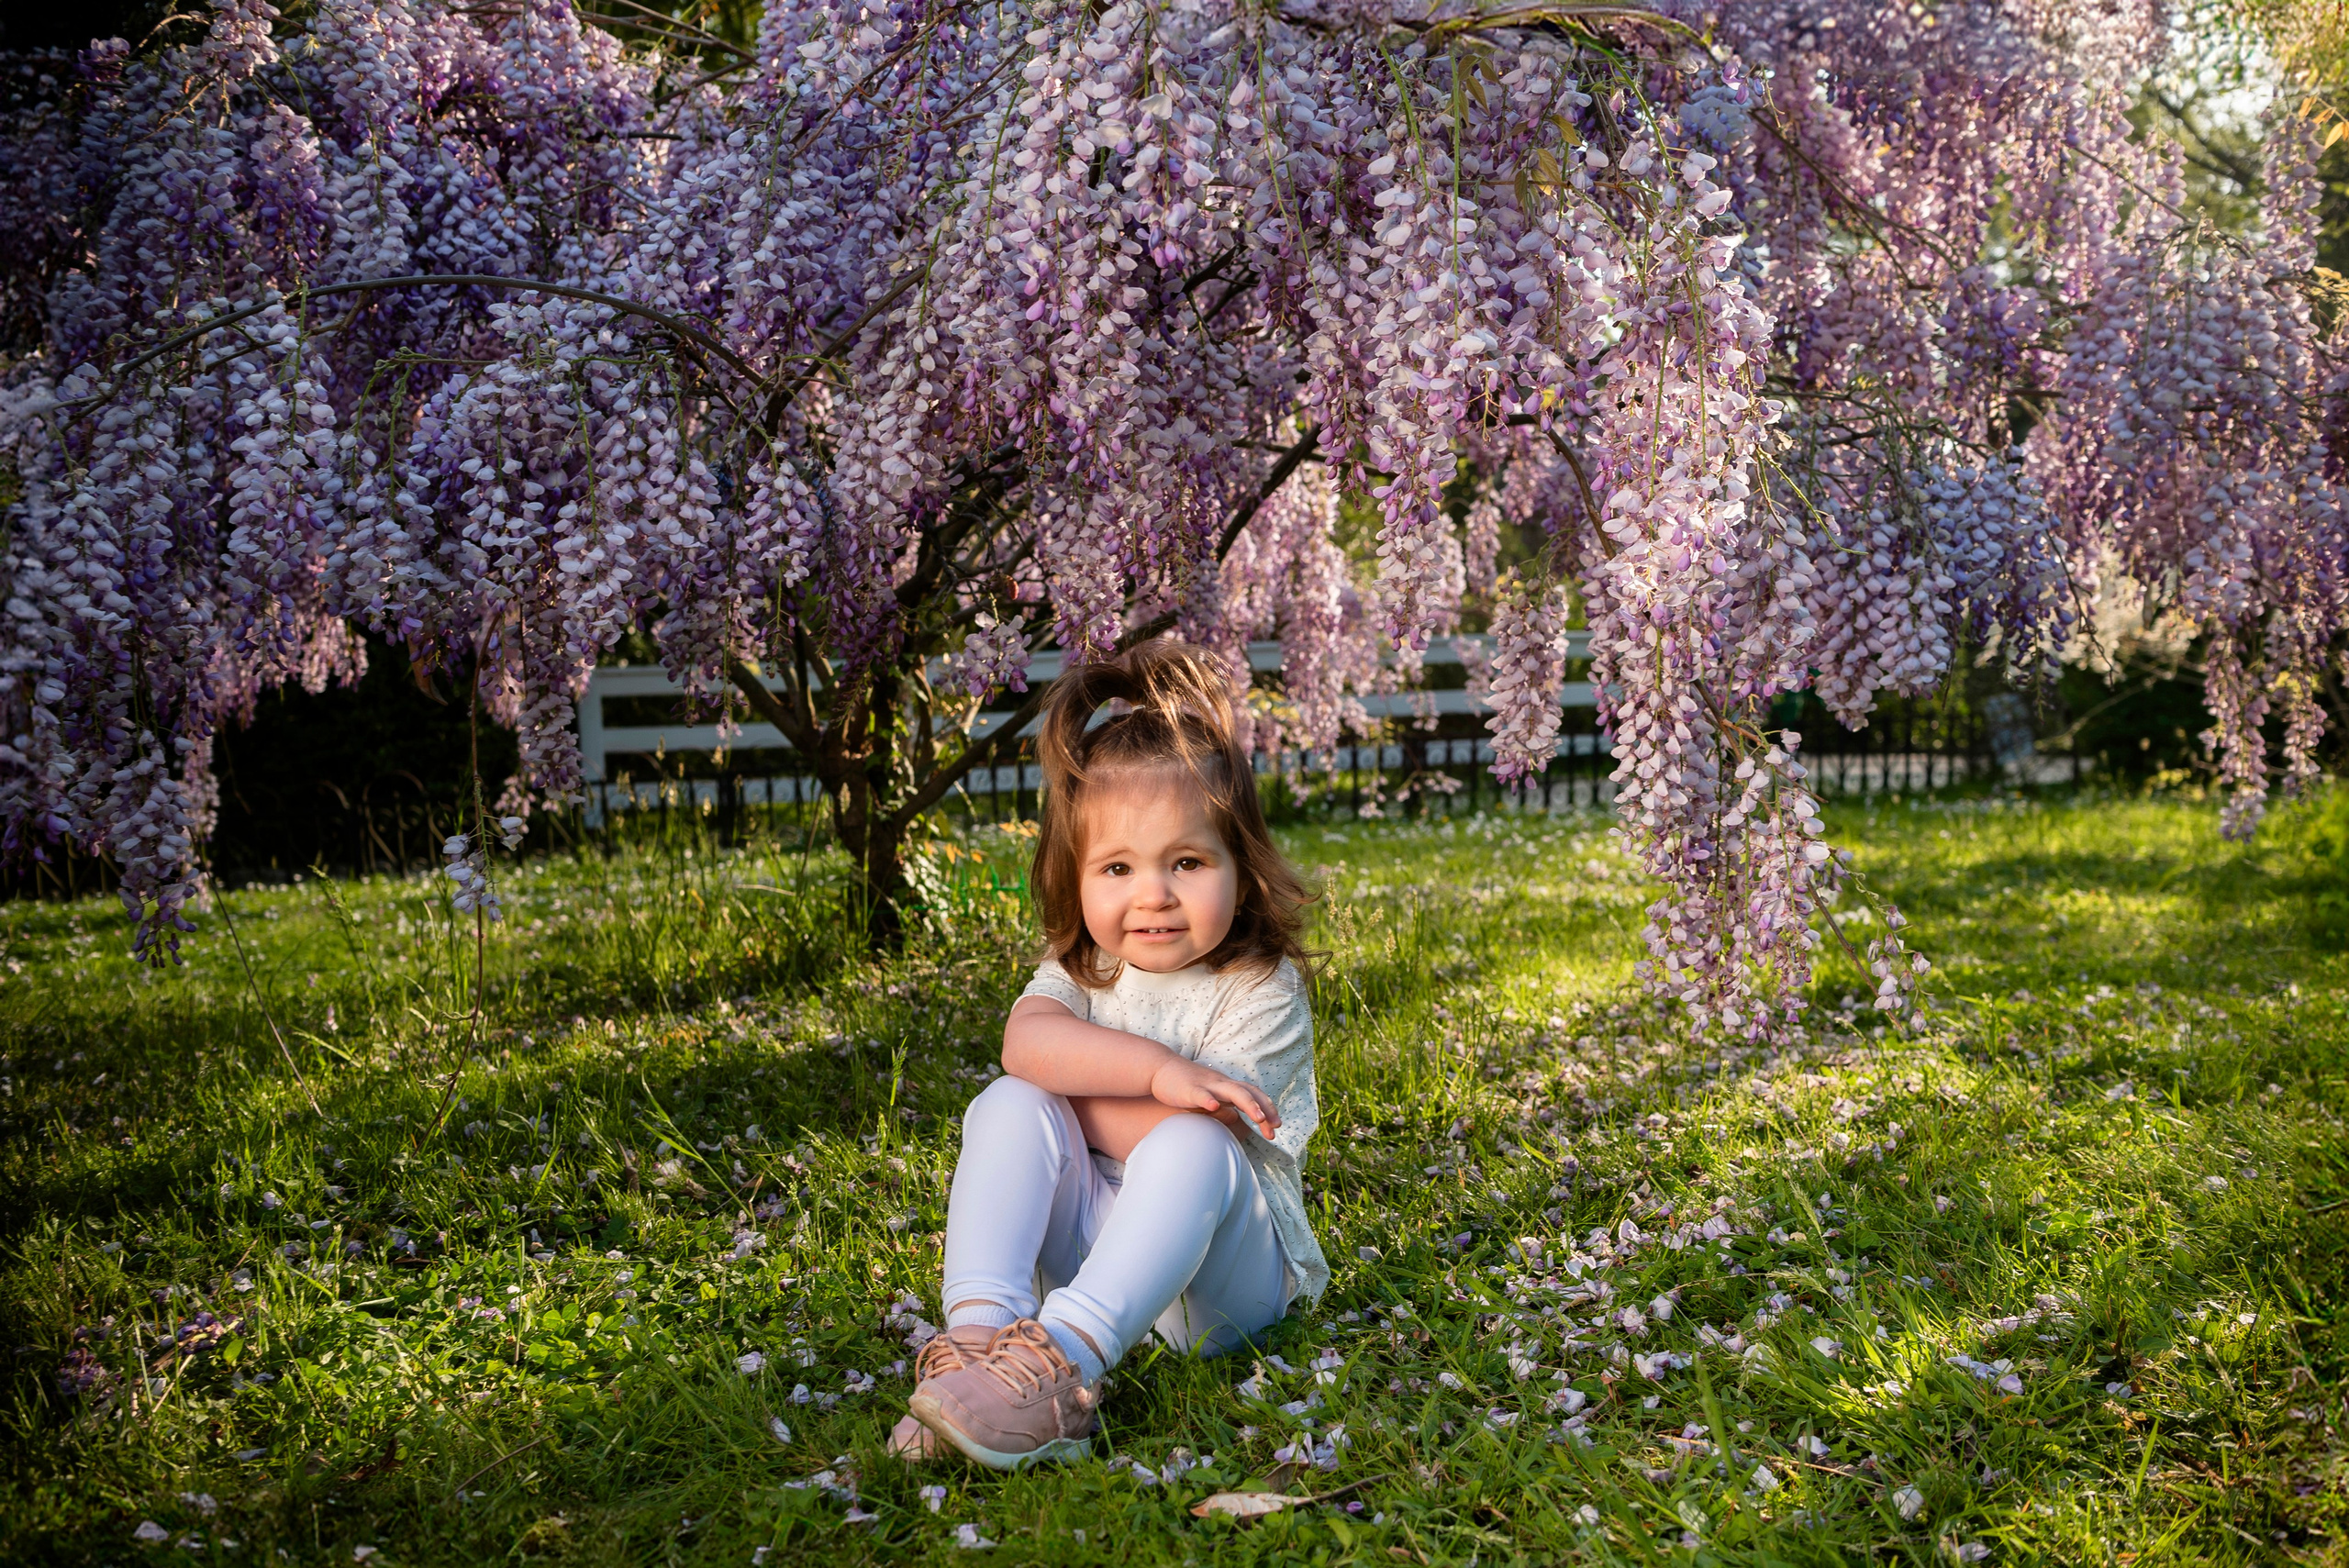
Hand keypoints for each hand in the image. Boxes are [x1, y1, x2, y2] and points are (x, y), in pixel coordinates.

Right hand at [1149, 1056, 1279, 1141]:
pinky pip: (1200, 1094)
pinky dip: (1208, 1099)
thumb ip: (1223, 1106)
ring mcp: (1206, 1085)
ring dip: (1248, 1104)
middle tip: (1274, 1128)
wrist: (1161, 1068)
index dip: (1267, 1109)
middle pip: (1249, 1093)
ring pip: (1232, 1091)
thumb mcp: (1209, 1096)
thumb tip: (1235, 1119)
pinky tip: (1214, 1107)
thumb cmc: (1187, 1085)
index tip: (1276, 1127)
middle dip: (1264, 1109)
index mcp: (1227, 1086)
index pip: (1254, 1095)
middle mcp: (1221, 1084)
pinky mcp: (1188, 1089)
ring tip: (1259, 1117)